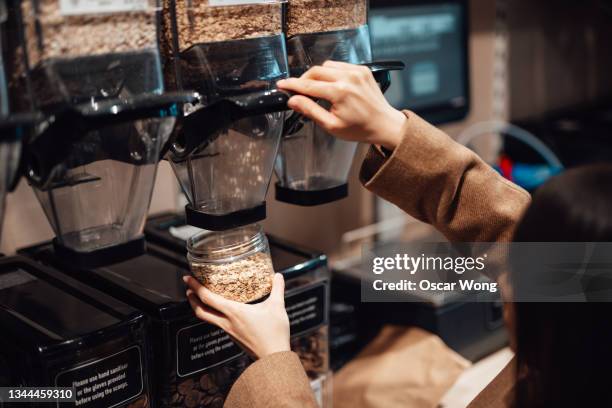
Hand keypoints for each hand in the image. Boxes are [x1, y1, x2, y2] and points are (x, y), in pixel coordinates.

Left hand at [183, 274, 290, 358]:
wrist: (273, 357)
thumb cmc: (274, 334)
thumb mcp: (277, 307)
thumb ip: (277, 289)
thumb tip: (278, 276)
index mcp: (234, 312)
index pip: (208, 298)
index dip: (195, 287)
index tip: (188, 278)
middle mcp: (227, 322)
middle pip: (200, 311)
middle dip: (191, 298)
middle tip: (188, 287)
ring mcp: (229, 331)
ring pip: (207, 318)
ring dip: (199, 307)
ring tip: (199, 297)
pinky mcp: (233, 336)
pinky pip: (217, 323)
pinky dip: (212, 314)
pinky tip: (220, 310)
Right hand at [277, 60, 406, 149]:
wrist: (384, 124)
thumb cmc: (359, 129)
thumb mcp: (331, 125)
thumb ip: (310, 110)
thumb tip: (293, 100)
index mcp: (339, 93)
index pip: (308, 85)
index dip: (292, 84)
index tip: (281, 84)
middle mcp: (348, 78)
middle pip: (315, 71)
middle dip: (304, 79)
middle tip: (298, 90)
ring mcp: (356, 71)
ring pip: (327, 65)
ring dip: (318, 75)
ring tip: (317, 89)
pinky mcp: (362, 69)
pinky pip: (340, 65)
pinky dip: (331, 72)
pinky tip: (332, 84)